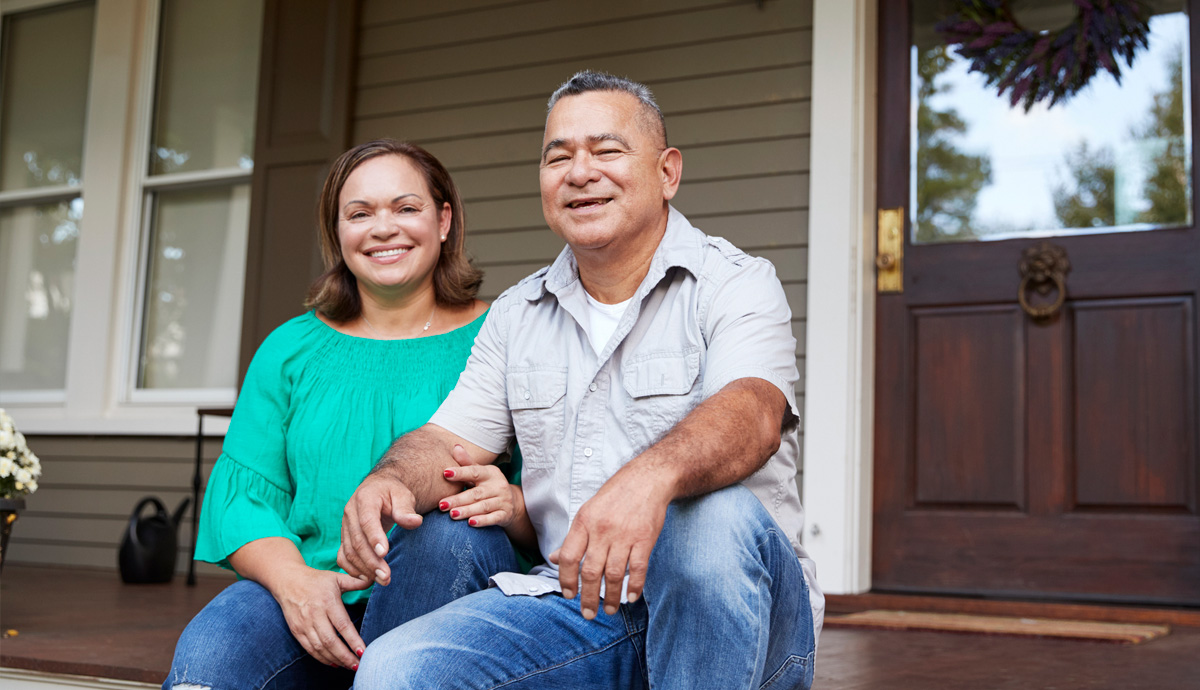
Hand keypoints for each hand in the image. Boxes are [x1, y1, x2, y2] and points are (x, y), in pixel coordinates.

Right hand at [272, 563, 370, 668]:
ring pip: (320, 648)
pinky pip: (309, 649)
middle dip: (345, 656)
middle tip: (359, 665)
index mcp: (328, 601)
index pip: (343, 625)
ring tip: (349, 666)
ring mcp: (304, 624)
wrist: (288, 581)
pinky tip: (334, 662)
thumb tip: (373, 580)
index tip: (363, 652)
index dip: (353, 640)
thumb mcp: (336, 577)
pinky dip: (322, 658)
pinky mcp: (296, 631)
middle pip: (331, 641)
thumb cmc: (316, 580)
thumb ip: (355, 582)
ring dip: (335, 659)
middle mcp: (315, 614)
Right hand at [338, 471, 422, 585]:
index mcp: (365, 498)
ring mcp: (345, 526)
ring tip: (382, 580)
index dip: (374, 537)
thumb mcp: (403, 495)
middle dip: (371, 561)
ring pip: (349, 551)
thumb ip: (406, 509)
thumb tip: (415, 521)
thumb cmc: (393, 493)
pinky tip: (367, 578)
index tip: (384, 554)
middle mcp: (350, 512)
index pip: (367, 520)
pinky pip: (343, 556)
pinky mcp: (345, 537)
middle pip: (357, 541)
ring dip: (364, 569)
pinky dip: (352, 569)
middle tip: (386, 577)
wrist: (379, 489)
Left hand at [440, 445, 518, 527]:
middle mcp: (498, 486)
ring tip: (452, 514)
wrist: (512, 502)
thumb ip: (467, 463)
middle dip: (458, 499)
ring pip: (483, 506)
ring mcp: (503, 501)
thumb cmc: (489, 485)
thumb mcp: (480, 473)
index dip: (460, 472)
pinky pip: (494, 518)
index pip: (474, 472)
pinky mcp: (505, 514)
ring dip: (467, 511)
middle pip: (476, 493)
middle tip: (442, 504)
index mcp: (490, 473)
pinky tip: (471, 523)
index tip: (445, 473)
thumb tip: (455, 447)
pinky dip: (483, 521)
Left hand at [549, 466, 670, 618]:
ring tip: (609, 610)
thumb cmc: (615, 495)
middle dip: (588, 597)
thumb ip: (574, 538)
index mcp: (584, 522)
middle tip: (588, 614)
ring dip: (611, 597)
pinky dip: (635, 586)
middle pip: (591, 571)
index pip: (569, 557)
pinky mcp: (645, 539)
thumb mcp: (588, 511)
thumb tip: (556, 558)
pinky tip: (631, 597)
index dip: (566, 579)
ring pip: (614, 574)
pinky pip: (638, 568)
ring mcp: (624, 535)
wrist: (647, 479)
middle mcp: (602, 530)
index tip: (569, 595)